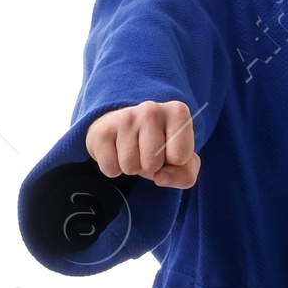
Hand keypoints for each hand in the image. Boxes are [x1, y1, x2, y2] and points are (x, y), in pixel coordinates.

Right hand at [85, 99, 200, 188]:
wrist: (124, 129)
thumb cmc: (159, 147)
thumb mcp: (183, 163)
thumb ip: (185, 175)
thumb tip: (160, 178)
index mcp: (178, 113)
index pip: (180, 157)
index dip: (174, 162)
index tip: (169, 150)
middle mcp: (151, 109)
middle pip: (153, 164)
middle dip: (151, 167)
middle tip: (147, 152)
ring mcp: (125, 117)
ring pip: (130, 167)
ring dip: (132, 167)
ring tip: (133, 150)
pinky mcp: (102, 130)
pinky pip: (110, 169)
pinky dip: (114, 168)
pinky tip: (117, 151)